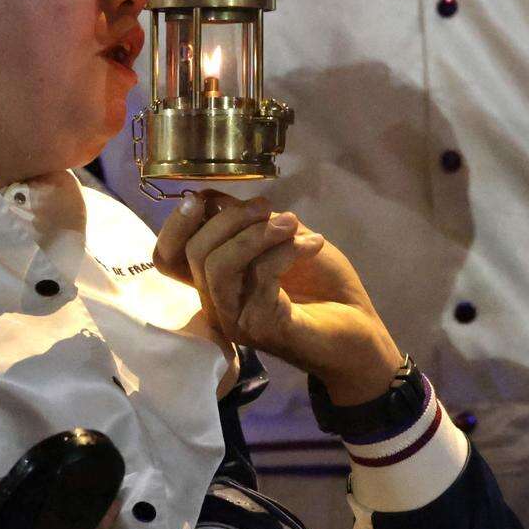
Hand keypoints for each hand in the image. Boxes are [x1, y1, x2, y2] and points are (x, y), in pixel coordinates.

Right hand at [153, 192, 399, 401]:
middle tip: (269, 207)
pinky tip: (314, 244)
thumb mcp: (282, 240)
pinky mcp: (260, 328)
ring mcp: (235, 319)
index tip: (202, 198)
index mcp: (215, 281)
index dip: (175, 225)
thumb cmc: (322, 285)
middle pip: (194, 253)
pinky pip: (259, 277)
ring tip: (292, 223)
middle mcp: (216, 303)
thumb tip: (213, 198)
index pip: (168, 259)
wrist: (361, 330)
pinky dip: (286, 251)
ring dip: (256, 234)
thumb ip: (248, 223)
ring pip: (218, 267)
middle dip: (230, 218)